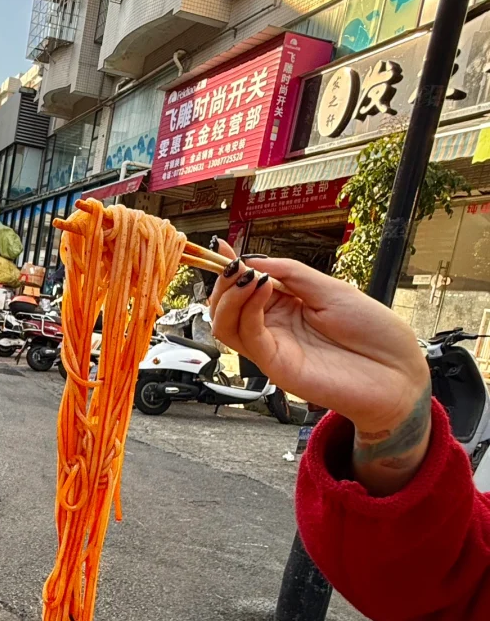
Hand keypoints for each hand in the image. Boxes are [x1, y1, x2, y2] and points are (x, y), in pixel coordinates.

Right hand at [209, 242, 430, 493]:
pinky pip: (248, 337)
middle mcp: (275, 327)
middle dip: (224, 281)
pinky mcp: (277, 366)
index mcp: (287, 306)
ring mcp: (274, 347)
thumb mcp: (331, 289)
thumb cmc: (374, 333)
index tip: (223, 248)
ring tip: (247, 276)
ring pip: (226, 325)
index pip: (246, 286)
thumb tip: (254, 260)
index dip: (232, 267)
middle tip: (234, 265)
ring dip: (228, 297)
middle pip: (227, 307)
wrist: (397, 373)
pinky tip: (262, 288)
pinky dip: (247, 310)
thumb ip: (292, 274)